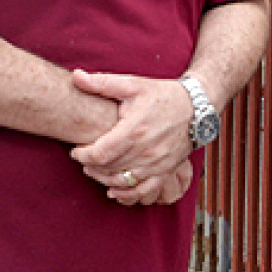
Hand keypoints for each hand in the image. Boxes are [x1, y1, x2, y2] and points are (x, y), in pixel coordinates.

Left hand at [69, 70, 193, 200]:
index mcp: (135, 129)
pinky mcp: (166, 170)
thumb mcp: (133, 84)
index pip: (100, 153)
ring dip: (103, 179)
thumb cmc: (162, 94)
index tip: (75, 150)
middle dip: (90, 166)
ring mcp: (157, 163)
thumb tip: (76, 76)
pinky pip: (144, 190)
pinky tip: (114, 192)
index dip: (82, 155)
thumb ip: (102, 83)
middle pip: (108, 168)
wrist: (196, 106)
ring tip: (94, 170)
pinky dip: (127, 195)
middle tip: (83, 159)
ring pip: (123, 181)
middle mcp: (146, 150)